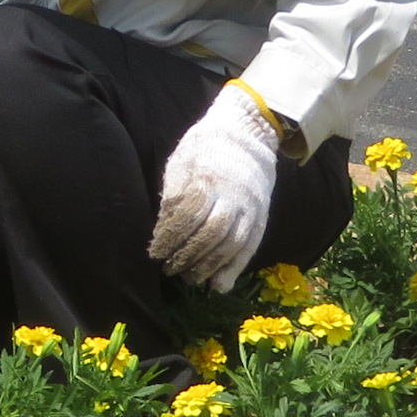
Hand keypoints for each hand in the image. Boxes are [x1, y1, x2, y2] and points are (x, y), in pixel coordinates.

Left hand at [148, 85, 279, 292]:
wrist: (247, 130)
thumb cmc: (205, 146)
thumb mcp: (182, 162)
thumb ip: (175, 195)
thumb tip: (163, 228)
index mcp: (209, 178)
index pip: (188, 215)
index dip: (169, 237)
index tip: (155, 251)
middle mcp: (233, 195)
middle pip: (211, 233)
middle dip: (187, 256)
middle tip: (169, 268)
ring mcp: (251, 207)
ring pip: (231, 244)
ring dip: (209, 267)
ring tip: (190, 278)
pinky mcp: (261, 216)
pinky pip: (249, 247)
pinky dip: (234, 269)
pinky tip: (219, 286)